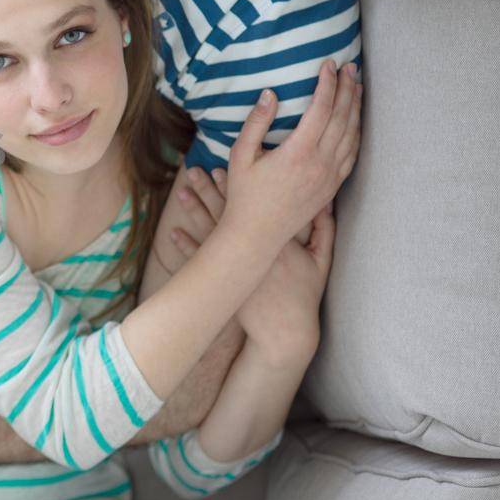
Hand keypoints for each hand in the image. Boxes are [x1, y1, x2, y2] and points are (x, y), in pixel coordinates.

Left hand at [167, 168, 330, 369]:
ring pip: (209, 233)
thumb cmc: (304, 296)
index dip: (236, 187)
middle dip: (208, 190)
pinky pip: (200, 262)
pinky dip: (186, 246)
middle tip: (193, 170)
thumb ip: (324, 229)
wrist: (285, 332)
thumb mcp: (321, 261)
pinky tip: (174, 232)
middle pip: (226, 214)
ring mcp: (236, 268)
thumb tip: (326, 201)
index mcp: (276, 241)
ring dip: (194, 212)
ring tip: (181, 192)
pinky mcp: (224, 283)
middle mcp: (253, 251)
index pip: (253, 207)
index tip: (223, 167)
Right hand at [223, 60, 361, 250]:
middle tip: (349, 67)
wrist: (257, 234)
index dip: (327, 83)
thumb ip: (256, 123)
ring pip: (352, 135)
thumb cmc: (243, 194)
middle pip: (342, 117)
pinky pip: (352, 155)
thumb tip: (270, 94)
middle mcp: (319, 163)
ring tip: (356, 86)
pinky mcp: (332, 188)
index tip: (328, 64)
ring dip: (356, 108)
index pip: (321, 108)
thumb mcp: (240, 155)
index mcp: (297, 152)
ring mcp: (329, 176)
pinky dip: (357, 133)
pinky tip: (356, 121)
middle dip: (347, 88)